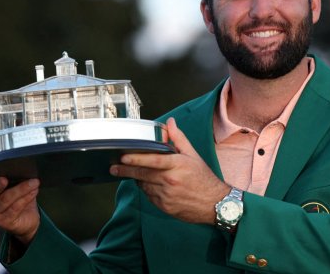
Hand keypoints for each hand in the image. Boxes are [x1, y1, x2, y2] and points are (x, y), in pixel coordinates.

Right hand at [0, 167, 40, 243]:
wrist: (28, 219)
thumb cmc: (17, 197)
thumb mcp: (12, 184)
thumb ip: (6, 173)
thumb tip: (5, 161)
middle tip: (4, 179)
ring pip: (6, 199)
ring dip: (21, 189)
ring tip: (34, 181)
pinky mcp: (5, 222)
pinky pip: (16, 208)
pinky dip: (26, 198)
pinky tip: (34, 191)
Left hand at [110, 117, 229, 223]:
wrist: (215, 204)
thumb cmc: (204, 178)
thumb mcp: (193, 155)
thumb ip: (179, 138)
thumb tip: (170, 123)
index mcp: (178, 165)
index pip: (153, 160)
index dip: (136, 158)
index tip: (123, 157)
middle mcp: (171, 181)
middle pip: (143, 174)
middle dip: (126, 170)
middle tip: (114, 167)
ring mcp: (167, 195)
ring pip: (144, 185)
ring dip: (137, 179)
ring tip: (133, 173)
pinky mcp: (165, 207)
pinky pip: (149, 196)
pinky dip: (146, 189)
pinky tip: (149, 184)